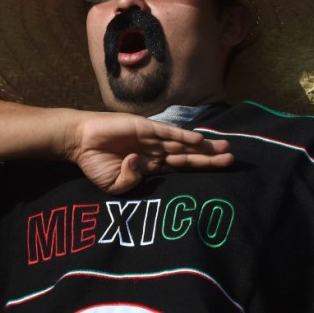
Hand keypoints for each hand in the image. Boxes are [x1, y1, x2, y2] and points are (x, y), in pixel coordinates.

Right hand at [64, 112, 233, 194]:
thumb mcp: (114, 185)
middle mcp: (156, 152)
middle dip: (210, 158)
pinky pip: (168, 133)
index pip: (181, 168)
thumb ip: (130, 181)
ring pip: (183, 143)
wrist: (80, 142)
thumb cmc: (95, 163)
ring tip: (225, 148)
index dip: (200, 169)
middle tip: (233, 159)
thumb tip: (140, 165)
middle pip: (188, 156)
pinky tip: (199, 140)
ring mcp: (152, 138)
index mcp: (151, 167)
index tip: (217, 171)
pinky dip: (184, 136)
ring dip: (204, 147)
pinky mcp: (144, 128)